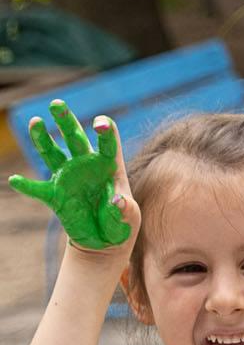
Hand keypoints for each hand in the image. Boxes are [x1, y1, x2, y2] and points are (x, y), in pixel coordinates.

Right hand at [9, 101, 135, 255]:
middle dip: (66, 121)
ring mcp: (67, 178)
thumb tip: (117, 201)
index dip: (105, 131)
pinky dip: (26, 186)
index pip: (108, 144)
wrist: (104, 240)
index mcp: (108, 168)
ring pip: (52, 153)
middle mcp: (85, 166)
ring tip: (36, 121)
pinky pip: (36, 189)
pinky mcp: (54, 194)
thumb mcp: (127, 219)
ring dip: (43, 138)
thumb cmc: (121, 223)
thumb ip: (124, 210)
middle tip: (57, 103)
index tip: (100, 124)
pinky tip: (15, 180)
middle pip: (75, 139)